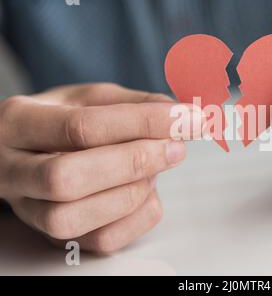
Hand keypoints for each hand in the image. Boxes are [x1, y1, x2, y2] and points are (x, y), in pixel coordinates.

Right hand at [0, 83, 199, 252]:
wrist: (31, 150)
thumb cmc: (63, 121)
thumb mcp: (92, 98)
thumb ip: (135, 104)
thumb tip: (180, 116)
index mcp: (20, 122)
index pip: (82, 127)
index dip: (142, 123)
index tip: (186, 119)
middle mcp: (13, 170)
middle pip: (67, 178)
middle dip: (133, 163)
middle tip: (175, 149)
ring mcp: (28, 209)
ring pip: (73, 218)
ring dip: (131, 193)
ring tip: (155, 169)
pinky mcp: (54, 236)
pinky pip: (97, 242)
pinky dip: (136, 219)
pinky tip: (147, 193)